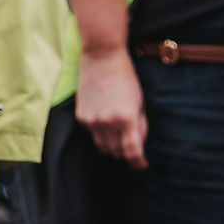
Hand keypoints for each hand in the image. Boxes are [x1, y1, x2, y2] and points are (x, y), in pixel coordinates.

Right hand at [76, 45, 148, 168]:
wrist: (102, 58)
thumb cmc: (126, 80)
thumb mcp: (139, 104)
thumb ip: (139, 126)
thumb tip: (138, 146)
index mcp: (127, 119)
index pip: (132, 152)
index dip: (138, 162)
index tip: (142, 166)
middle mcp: (108, 122)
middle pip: (117, 152)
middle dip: (126, 155)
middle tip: (132, 151)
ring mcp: (92, 120)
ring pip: (103, 147)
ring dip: (113, 148)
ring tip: (120, 140)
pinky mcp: (81, 117)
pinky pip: (92, 135)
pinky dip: (101, 135)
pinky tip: (106, 125)